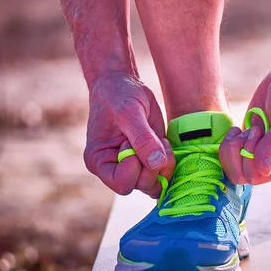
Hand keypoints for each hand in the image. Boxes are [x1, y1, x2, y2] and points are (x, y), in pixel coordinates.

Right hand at [84, 71, 174, 197]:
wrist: (123, 85)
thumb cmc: (118, 96)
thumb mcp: (129, 113)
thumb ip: (142, 138)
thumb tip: (156, 163)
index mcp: (100, 161)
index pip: (122, 184)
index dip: (134, 168)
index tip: (131, 143)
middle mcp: (115, 169)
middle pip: (141, 185)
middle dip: (152, 164)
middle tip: (151, 138)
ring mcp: (134, 167)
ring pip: (155, 184)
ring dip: (164, 164)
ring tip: (159, 140)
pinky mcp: (149, 161)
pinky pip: (163, 175)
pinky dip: (170, 163)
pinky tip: (164, 143)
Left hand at [220, 60, 270, 183]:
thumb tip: (264, 170)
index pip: (260, 176)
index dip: (251, 158)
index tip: (257, 132)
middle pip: (244, 176)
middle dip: (241, 151)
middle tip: (252, 129)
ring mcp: (259, 153)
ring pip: (234, 168)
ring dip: (233, 148)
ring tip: (244, 129)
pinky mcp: (247, 144)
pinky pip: (229, 156)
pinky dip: (228, 143)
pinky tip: (236, 128)